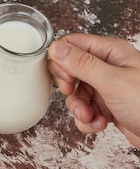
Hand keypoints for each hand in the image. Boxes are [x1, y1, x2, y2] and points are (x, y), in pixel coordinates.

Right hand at [47, 33, 139, 147]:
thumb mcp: (112, 81)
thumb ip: (82, 64)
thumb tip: (56, 48)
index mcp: (110, 53)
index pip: (72, 45)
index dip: (62, 61)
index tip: (67, 78)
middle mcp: (107, 68)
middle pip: (70, 72)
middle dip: (69, 89)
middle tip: (75, 94)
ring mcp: (106, 88)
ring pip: (75, 95)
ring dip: (79, 110)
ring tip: (92, 116)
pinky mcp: (106, 107)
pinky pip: (83, 112)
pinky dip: (87, 121)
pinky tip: (100, 123)